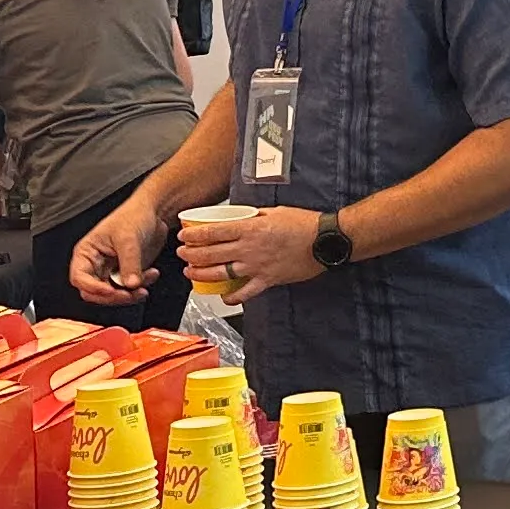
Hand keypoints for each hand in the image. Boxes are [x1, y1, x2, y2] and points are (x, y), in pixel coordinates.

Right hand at [70, 199, 162, 303]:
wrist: (154, 213)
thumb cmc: (133, 216)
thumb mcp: (128, 238)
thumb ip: (129, 263)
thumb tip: (130, 284)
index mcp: (87, 252)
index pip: (79, 278)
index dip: (92, 288)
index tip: (110, 290)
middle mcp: (96, 264)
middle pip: (94, 292)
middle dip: (113, 296)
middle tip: (130, 293)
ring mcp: (111, 270)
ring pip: (113, 295)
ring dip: (129, 294)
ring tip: (145, 283)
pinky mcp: (126, 274)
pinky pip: (129, 290)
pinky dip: (141, 287)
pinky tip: (152, 273)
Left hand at [181, 203, 325, 295]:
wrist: (326, 240)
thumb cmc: (305, 223)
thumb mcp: (275, 211)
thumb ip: (254, 216)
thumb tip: (240, 217)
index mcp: (250, 228)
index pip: (212, 232)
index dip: (193, 236)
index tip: (184, 237)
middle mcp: (250, 248)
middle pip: (210, 254)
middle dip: (191, 255)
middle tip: (183, 255)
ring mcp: (257, 266)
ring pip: (221, 274)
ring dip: (202, 274)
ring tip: (191, 273)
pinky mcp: (268, 280)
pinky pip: (245, 293)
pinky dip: (232, 297)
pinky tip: (224, 296)